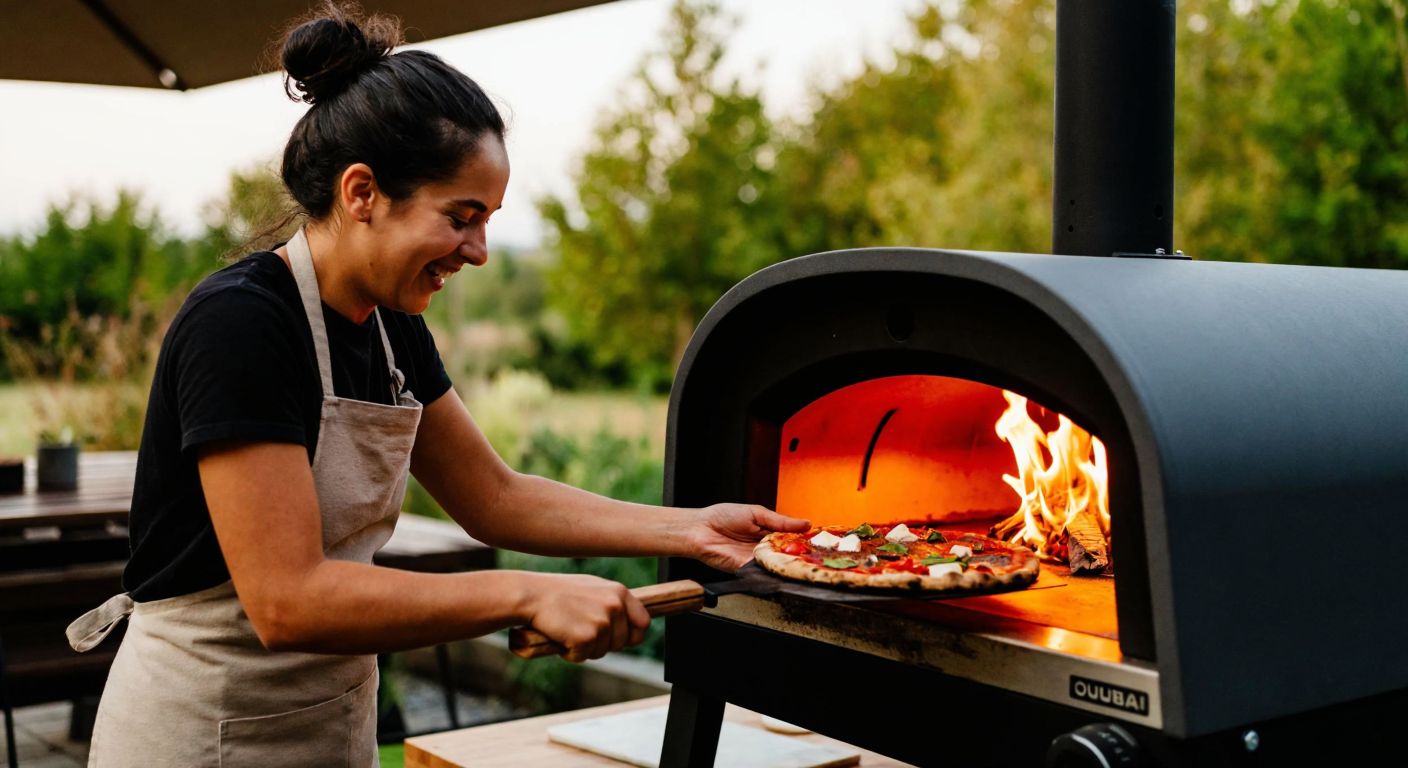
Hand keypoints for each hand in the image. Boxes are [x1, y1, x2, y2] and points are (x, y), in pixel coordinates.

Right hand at [519, 572, 650, 662]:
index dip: (631, 636)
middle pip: (622, 642)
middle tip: (581, 633)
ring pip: (601, 652)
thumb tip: (625, 621)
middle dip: (603, 644)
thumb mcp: (592, 589)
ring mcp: (602, 622)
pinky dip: (570, 653)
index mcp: (619, 592)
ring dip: (584, 648)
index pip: (643, 623)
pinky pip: (582, 657)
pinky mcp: (587, 637)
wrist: (530, 595)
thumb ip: (611, 602)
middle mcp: (615, 606)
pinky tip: (559, 636)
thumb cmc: (557, 592)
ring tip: (567, 629)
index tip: (619, 639)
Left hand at [688, 504, 810, 571]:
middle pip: (788, 555)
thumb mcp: (757, 513)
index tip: (822, 543)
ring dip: (790, 565)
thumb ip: (781, 522)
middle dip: (802, 556)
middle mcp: (764, 549)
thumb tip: (806, 524)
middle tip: (820, 557)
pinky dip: (774, 571)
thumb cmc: (723, 516)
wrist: (699, 529)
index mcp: (768, 533)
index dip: (806, 542)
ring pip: (778, 566)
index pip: (792, 540)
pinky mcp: (747, 571)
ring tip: (807, 564)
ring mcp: (756, 561)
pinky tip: (785, 567)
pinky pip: (764, 572)